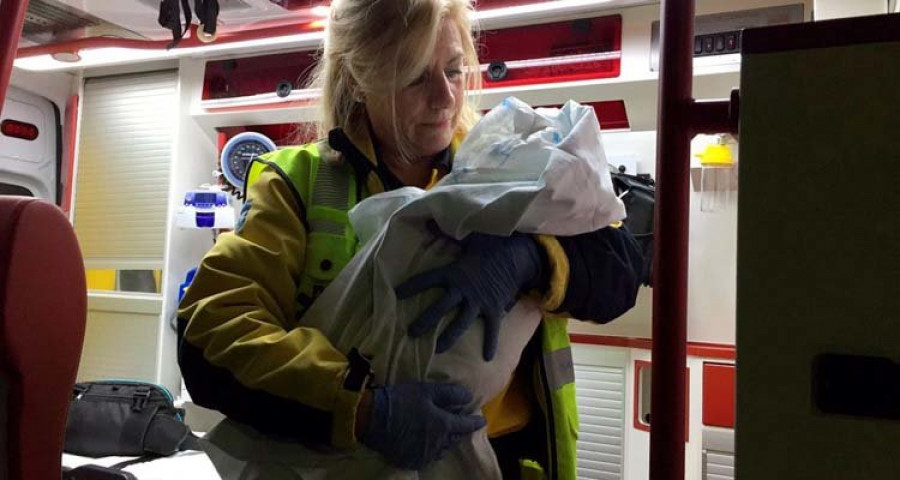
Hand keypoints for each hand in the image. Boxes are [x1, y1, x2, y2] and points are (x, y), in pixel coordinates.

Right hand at [360, 382, 485, 469]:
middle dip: (461, 432)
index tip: (482, 421)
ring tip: (447, 435)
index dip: (475, 422)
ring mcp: (423, 454)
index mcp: (443, 426)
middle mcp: (437, 444)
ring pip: (441, 450)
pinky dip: (432, 450)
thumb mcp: (427, 390)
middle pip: (454, 439)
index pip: (465, 425)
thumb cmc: (401, 400)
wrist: (372, 418)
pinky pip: (427, 457)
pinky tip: (429, 446)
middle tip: (463, 427)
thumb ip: (450, 394)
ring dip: (447, 442)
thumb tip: (468, 396)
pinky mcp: (410, 460)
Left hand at [396, 231, 542, 360]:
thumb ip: (446, 231)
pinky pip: (492, 329)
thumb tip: (427, 220)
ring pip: (460, 323)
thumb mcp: (469, 236)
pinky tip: (487, 359)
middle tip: (410, 333)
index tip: (396, 294)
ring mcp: (478, 301)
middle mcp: (463, 289)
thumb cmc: (491, 244)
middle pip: (440, 308)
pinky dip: (490, 344)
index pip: (427, 279)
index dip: (411, 287)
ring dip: (448, 337)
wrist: (518, 254)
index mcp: (454, 272)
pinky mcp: (493, 309)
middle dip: (424, 321)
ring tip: (437, 350)